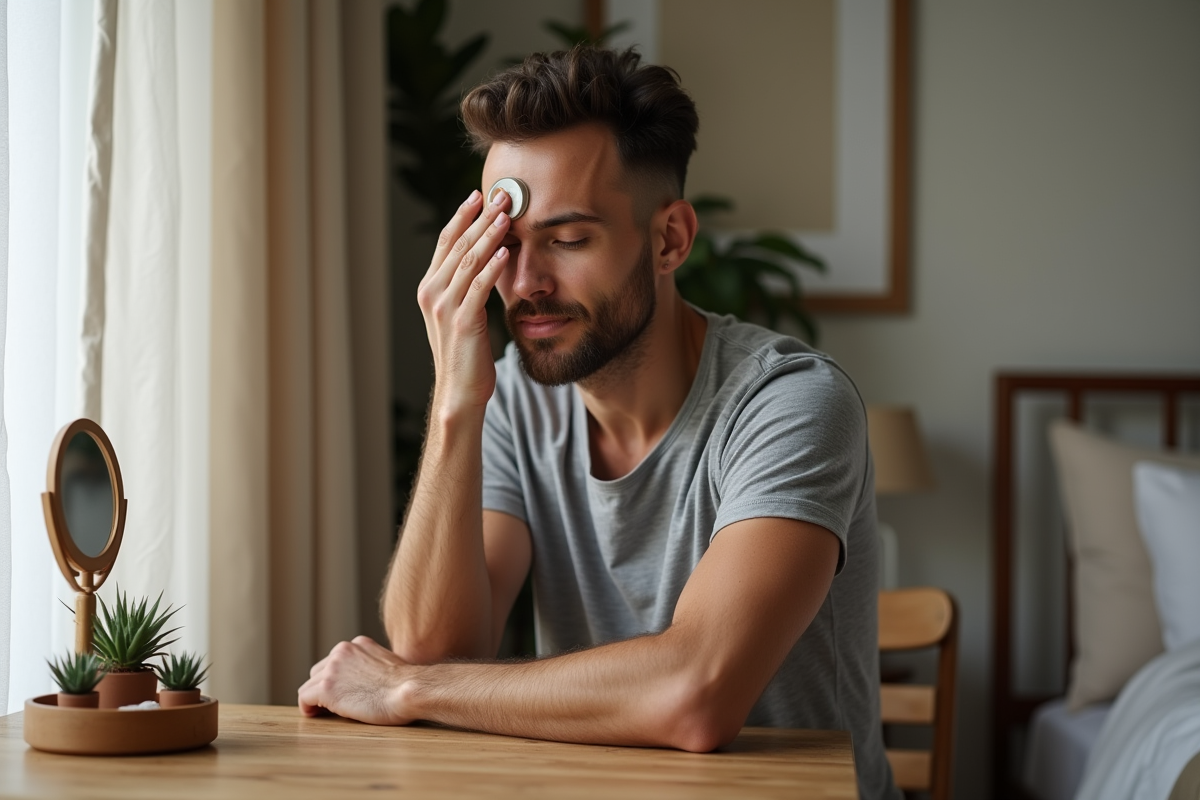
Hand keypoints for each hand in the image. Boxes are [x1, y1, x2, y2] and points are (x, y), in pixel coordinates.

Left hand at [298, 636, 416, 724]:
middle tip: (332, 705)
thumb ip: (372, 666)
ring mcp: (333, 668)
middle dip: (323, 688)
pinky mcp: (326, 688)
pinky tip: (316, 715)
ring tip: (325, 713)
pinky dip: (308, 708)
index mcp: (358, 644)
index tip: (341, 693)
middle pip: (318, 672)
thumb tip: (367, 680)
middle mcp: (342, 651)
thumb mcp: (388, 664)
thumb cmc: (407, 685)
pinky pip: (304, 698)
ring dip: (316, 699)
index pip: (335, 661)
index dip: (336, 680)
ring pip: (309, 685)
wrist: (409, 690)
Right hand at [417, 188, 512, 415]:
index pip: (446, 242)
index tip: (479, 194)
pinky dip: (491, 267)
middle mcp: (432, 293)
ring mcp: (445, 307)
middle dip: (480, 217)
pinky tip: (505, 252)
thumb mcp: (460, 313)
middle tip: (501, 195)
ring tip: (506, 214)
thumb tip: (485, 259)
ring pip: (468, 261)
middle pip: (457, 244)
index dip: (462, 216)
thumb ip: (466, 287)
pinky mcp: (463, 322)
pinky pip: (478, 287)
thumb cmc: (465, 354)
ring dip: (489, 235)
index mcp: (429, 288)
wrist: (459, 391)